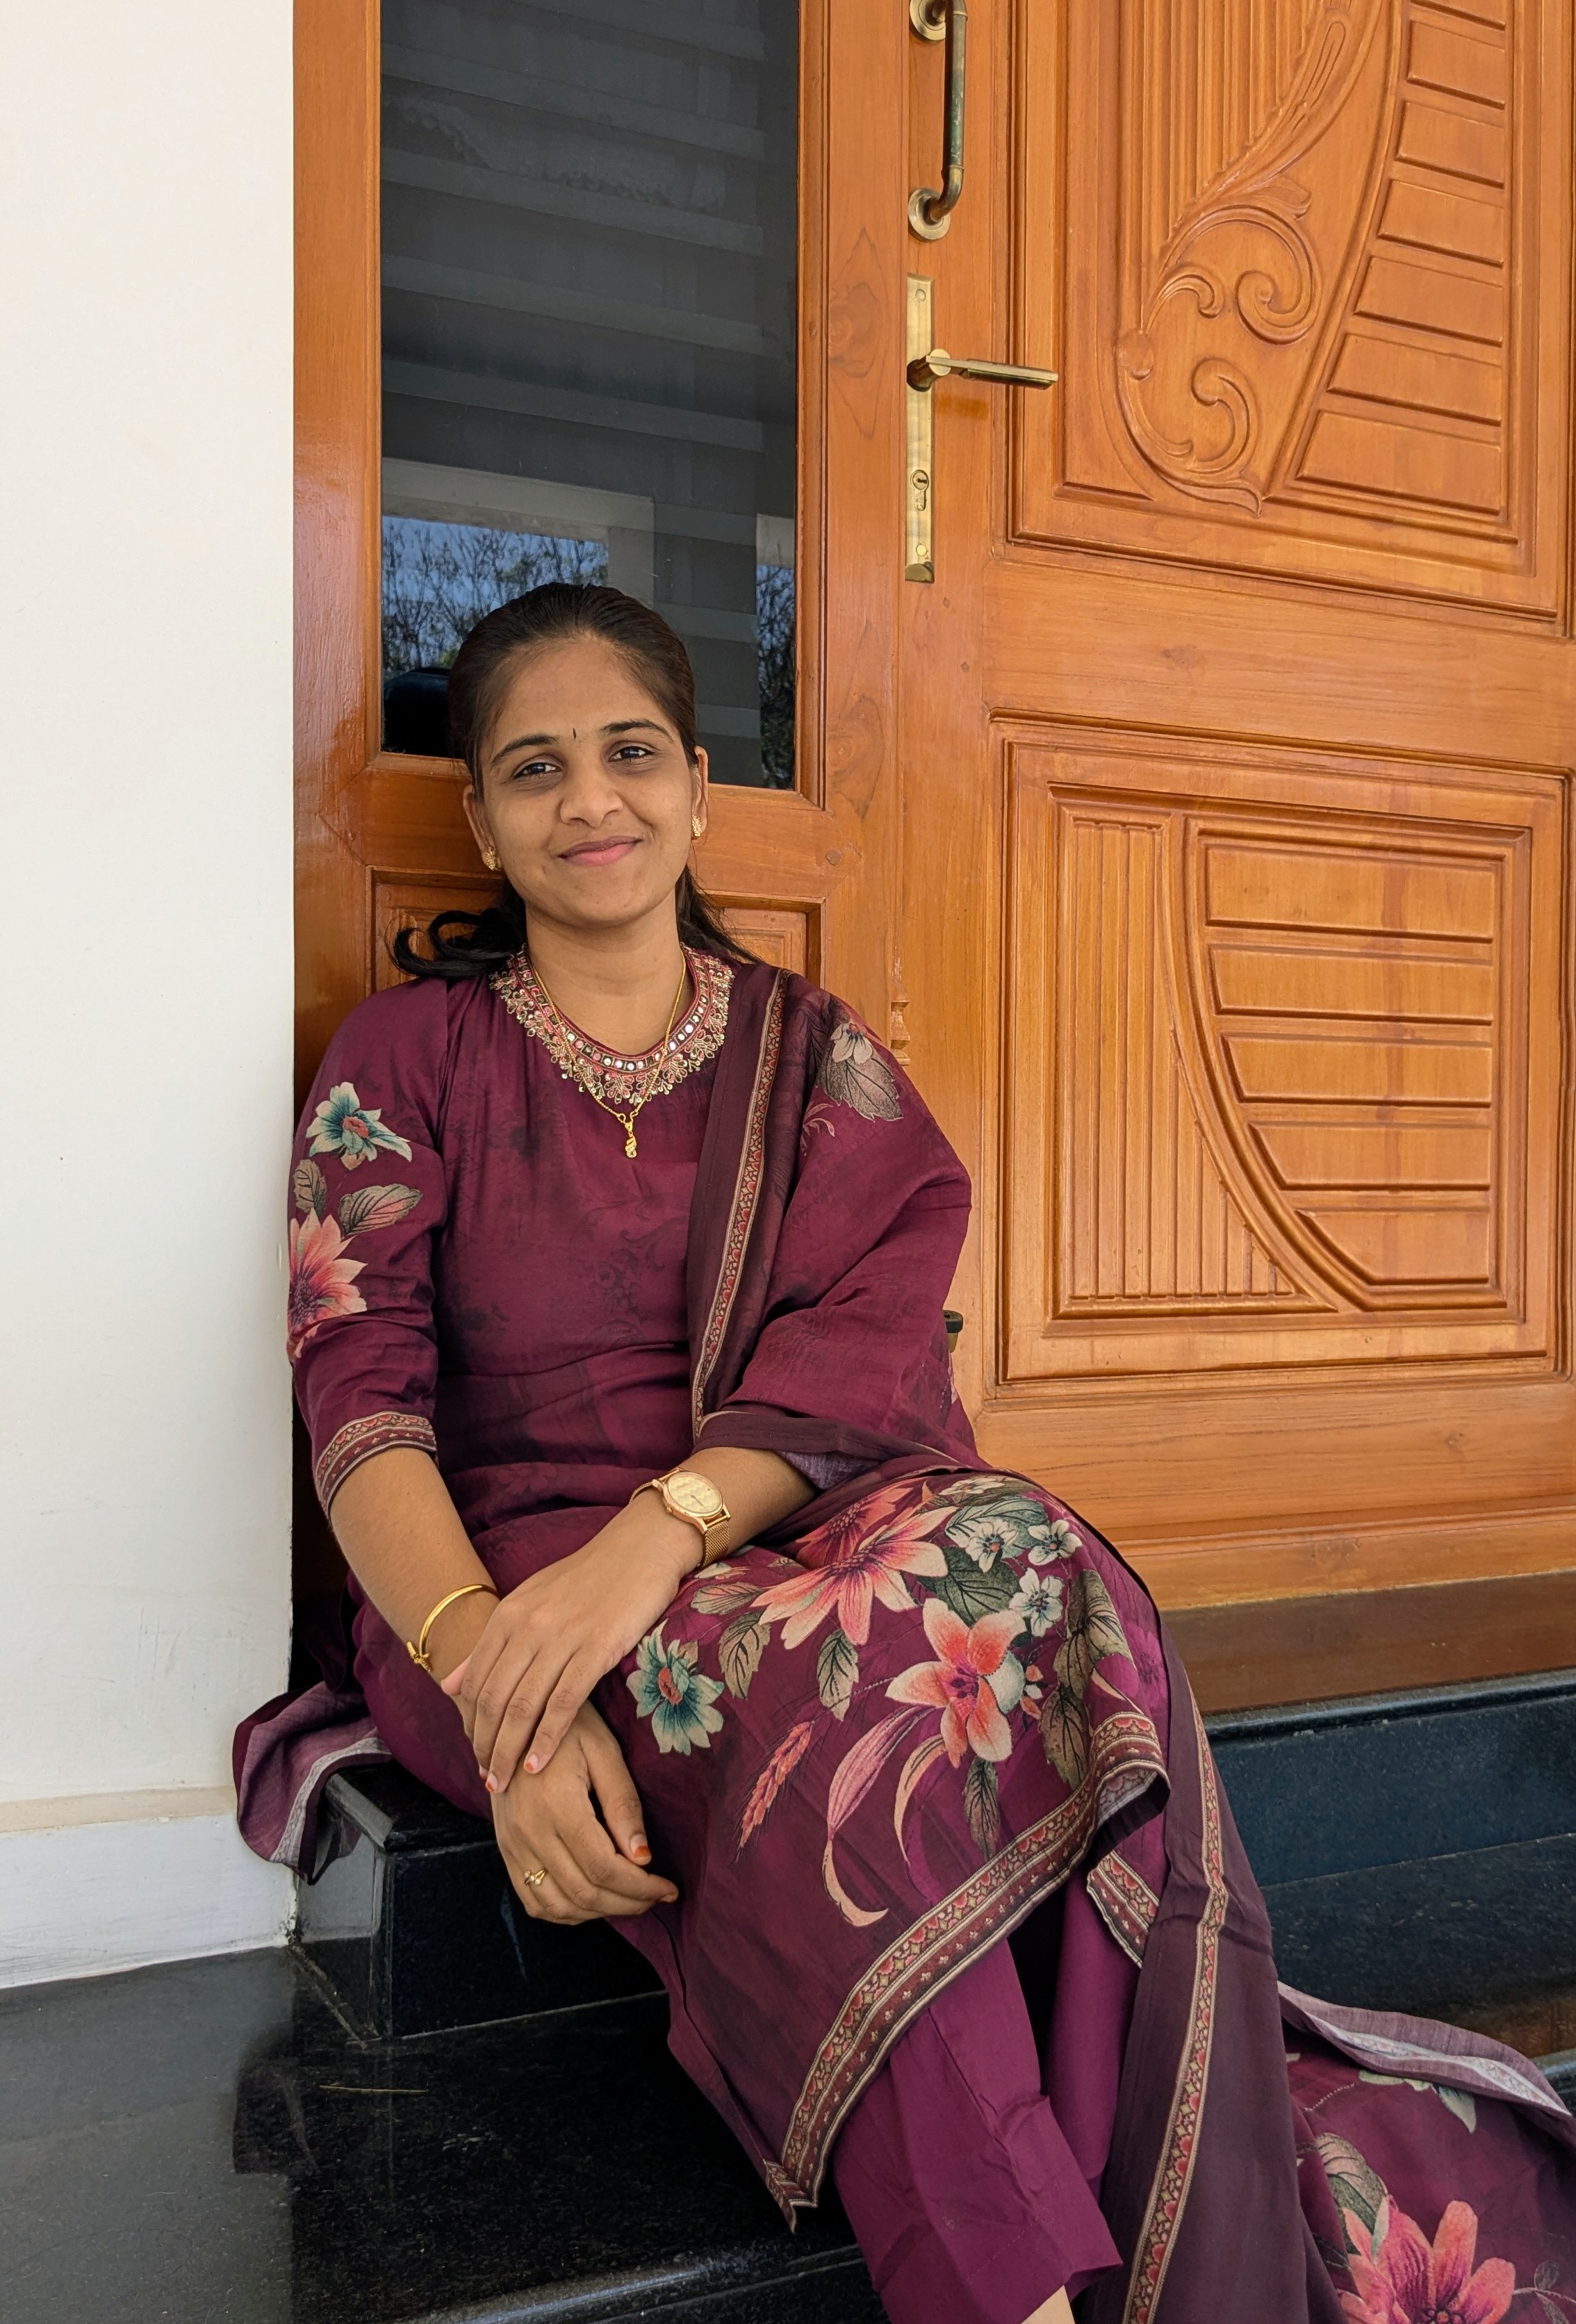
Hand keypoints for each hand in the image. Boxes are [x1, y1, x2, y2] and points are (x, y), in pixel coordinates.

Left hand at [442, 1497, 697, 1787]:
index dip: (471, 1723)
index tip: (474, 1752)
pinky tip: (537, 1765)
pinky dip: (546, 1739)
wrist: (639, 1548)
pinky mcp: (596, 1649)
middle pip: (494, 1699)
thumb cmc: (588, 1578)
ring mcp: (561, 1638)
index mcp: (509, 1614)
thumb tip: (448, 1685)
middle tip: (487, 1780)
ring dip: (509, 1751)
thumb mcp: (530, 1601)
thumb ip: (490, 1644)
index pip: (476, 1681)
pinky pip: (563, 1703)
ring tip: (504, 1783)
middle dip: (485, 1745)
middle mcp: (528, 1626)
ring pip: (523, 1707)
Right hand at [490, 1703, 678, 1923]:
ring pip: (556, 1906)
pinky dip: (565, 1912)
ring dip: (599, 1913)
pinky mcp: (505, 1849)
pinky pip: (532, 1900)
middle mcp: (528, 1832)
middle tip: (657, 1897)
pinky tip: (592, 1899)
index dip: (641, 1888)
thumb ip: (623, 1803)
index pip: (604, 1868)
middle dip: (628, 1903)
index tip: (669, 1888)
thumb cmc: (568, 1726)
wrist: (514, 1715)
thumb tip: (643, 1858)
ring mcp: (512, 1844)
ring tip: (630, 1899)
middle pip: (584, 1893)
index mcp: (557, 1805)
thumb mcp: (604, 1750)